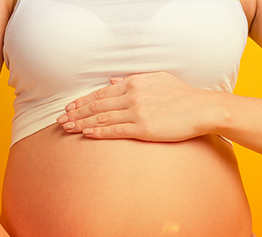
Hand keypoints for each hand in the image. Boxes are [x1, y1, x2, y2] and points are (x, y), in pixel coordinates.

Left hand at [56, 72, 214, 141]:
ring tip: (67, 128)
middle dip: (76, 112)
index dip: (82, 101)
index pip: (101, 92)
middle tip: (60, 120)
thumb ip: (132, 79)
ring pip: (102, 117)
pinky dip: (98, 131)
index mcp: (134, 82)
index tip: (69, 107)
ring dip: (82, 123)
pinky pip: (115, 130)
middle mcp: (132, 95)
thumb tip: (111, 80)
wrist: (201, 109)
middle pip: (97, 105)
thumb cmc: (181, 96)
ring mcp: (136, 112)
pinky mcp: (143, 128)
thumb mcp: (156, 79)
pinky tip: (86, 133)